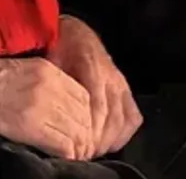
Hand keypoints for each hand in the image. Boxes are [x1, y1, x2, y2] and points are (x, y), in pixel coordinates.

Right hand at [0, 48, 93, 159]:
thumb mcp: (19, 74)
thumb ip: (42, 88)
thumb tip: (57, 114)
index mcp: (46, 70)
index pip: (84, 96)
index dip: (84, 118)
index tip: (78, 131)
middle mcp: (48, 84)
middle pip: (84, 115)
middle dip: (84, 135)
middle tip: (78, 150)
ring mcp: (40, 103)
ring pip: (77, 131)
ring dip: (77, 147)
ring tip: (71, 156)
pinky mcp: (29, 123)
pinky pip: (63, 144)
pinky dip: (67, 154)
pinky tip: (60, 158)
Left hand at [48, 17, 142, 156]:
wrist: (74, 32)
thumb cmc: (59, 46)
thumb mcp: (52, 60)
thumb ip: (56, 81)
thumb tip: (55, 105)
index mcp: (93, 67)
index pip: (98, 106)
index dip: (91, 129)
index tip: (80, 145)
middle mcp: (112, 77)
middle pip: (113, 117)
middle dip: (99, 140)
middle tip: (84, 153)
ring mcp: (121, 83)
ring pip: (125, 119)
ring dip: (111, 139)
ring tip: (94, 150)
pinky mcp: (125, 89)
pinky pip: (133, 115)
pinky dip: (124, 132)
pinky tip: (110, 141)